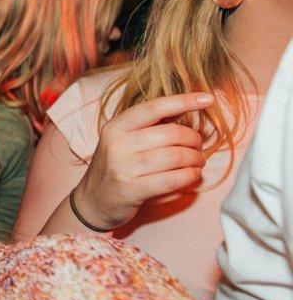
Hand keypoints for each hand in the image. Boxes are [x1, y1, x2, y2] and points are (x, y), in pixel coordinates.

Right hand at [72, 92, 212, 229]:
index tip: (207, 98)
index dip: (183, 101)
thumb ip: (150, 125)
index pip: (154, 108)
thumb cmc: (116, 167)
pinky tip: (192, 175)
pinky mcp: (131, 190)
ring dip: (195, 159)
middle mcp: (117, 144)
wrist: (92, 201)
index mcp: (116, 127)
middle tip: (198, 148)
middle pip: (171, 134)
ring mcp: (122, 168)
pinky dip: (189, 176)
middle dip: (194, 140)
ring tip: (197, 162)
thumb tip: (186, 106)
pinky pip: (172, 179)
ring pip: (175, 156)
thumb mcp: (122, 141)